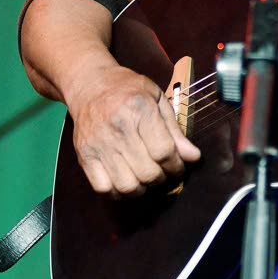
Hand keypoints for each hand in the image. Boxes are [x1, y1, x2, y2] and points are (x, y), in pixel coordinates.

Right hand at [67, 65, 201, 196]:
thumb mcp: (158, 99)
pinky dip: (118, 193)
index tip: (178, 166)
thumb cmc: (129, 90)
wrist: (90, 85)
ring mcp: (99, 144)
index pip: (163, 151)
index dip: (176, 165)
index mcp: (140, 110)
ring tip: (147, 179)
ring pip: (127, 186)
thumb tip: (193, 157)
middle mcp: (118, 128)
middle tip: (164, 173)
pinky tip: (127, 181)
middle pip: (147, 172)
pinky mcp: (84, 156)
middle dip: (162, 178)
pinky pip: (104, 189)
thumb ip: (175, 130)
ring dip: (143, 189)